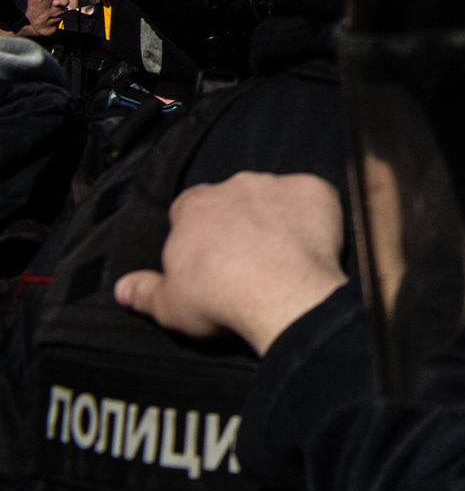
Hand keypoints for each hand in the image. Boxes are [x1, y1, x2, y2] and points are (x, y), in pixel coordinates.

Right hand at [116, 172, 345, 355]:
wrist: (282, 294)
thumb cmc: (218, 300)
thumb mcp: (168, 305)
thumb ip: (143, 292)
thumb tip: (122, 288)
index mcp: (194, 206)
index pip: (188, 210)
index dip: (196, 233)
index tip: (207, 258)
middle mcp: (235, 185)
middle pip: (231, 199)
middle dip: (237, 222)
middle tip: (245, 258)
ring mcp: (278, 185)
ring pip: (272, 196)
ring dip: (274, 216)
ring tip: (280, 253)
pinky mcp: (316, 190)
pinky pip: (313, 197)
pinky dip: (311, 215)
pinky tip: (310, 242)